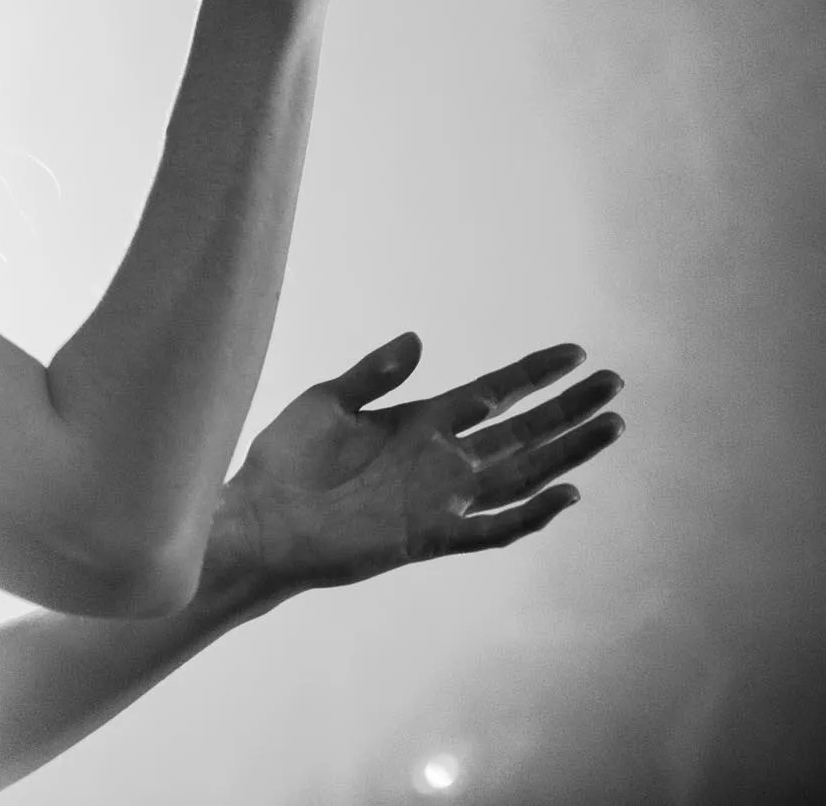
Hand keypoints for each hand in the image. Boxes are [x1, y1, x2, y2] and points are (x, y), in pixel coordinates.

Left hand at [221, 332, 624, 596]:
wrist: (260, 520)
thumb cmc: (284, 460)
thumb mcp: (327, 401)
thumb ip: (375, 373)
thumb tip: (418, 338)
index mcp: (420, 421)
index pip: (493, 392)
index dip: (534, 374)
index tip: (576, 353)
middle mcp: (440, 459)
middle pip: (521, 430)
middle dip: (568, 409)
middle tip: (614, 384)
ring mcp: (439, 499)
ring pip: (521, 474)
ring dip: (566, 453)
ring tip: (610, 426)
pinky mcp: (430, 536)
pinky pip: (491, 529)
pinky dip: (529, 515)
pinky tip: (564, 494)